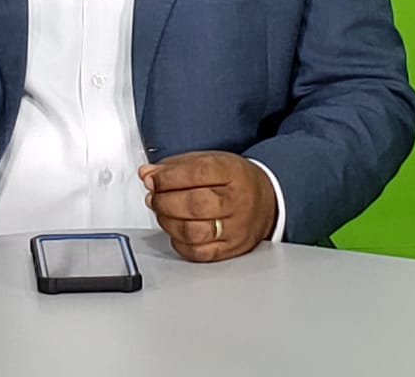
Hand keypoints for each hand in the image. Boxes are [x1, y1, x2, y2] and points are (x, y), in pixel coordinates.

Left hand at [139, 151, 276, 261]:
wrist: (267, 201)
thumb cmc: (235, 180)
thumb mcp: (209, 160)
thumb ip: (176, 166)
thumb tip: (147, 174)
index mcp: (232, 173)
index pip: (196, 174)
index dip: (167, 178)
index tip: (151, 179)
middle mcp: (237, 202)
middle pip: (193, 205)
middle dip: (164, 201)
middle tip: (154, 197)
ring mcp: (236, 228)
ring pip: (193, 232)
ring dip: (168, 222)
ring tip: (163, 212)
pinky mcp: (231, 249)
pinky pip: (198, 253)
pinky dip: (179, 243)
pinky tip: (176, 231)